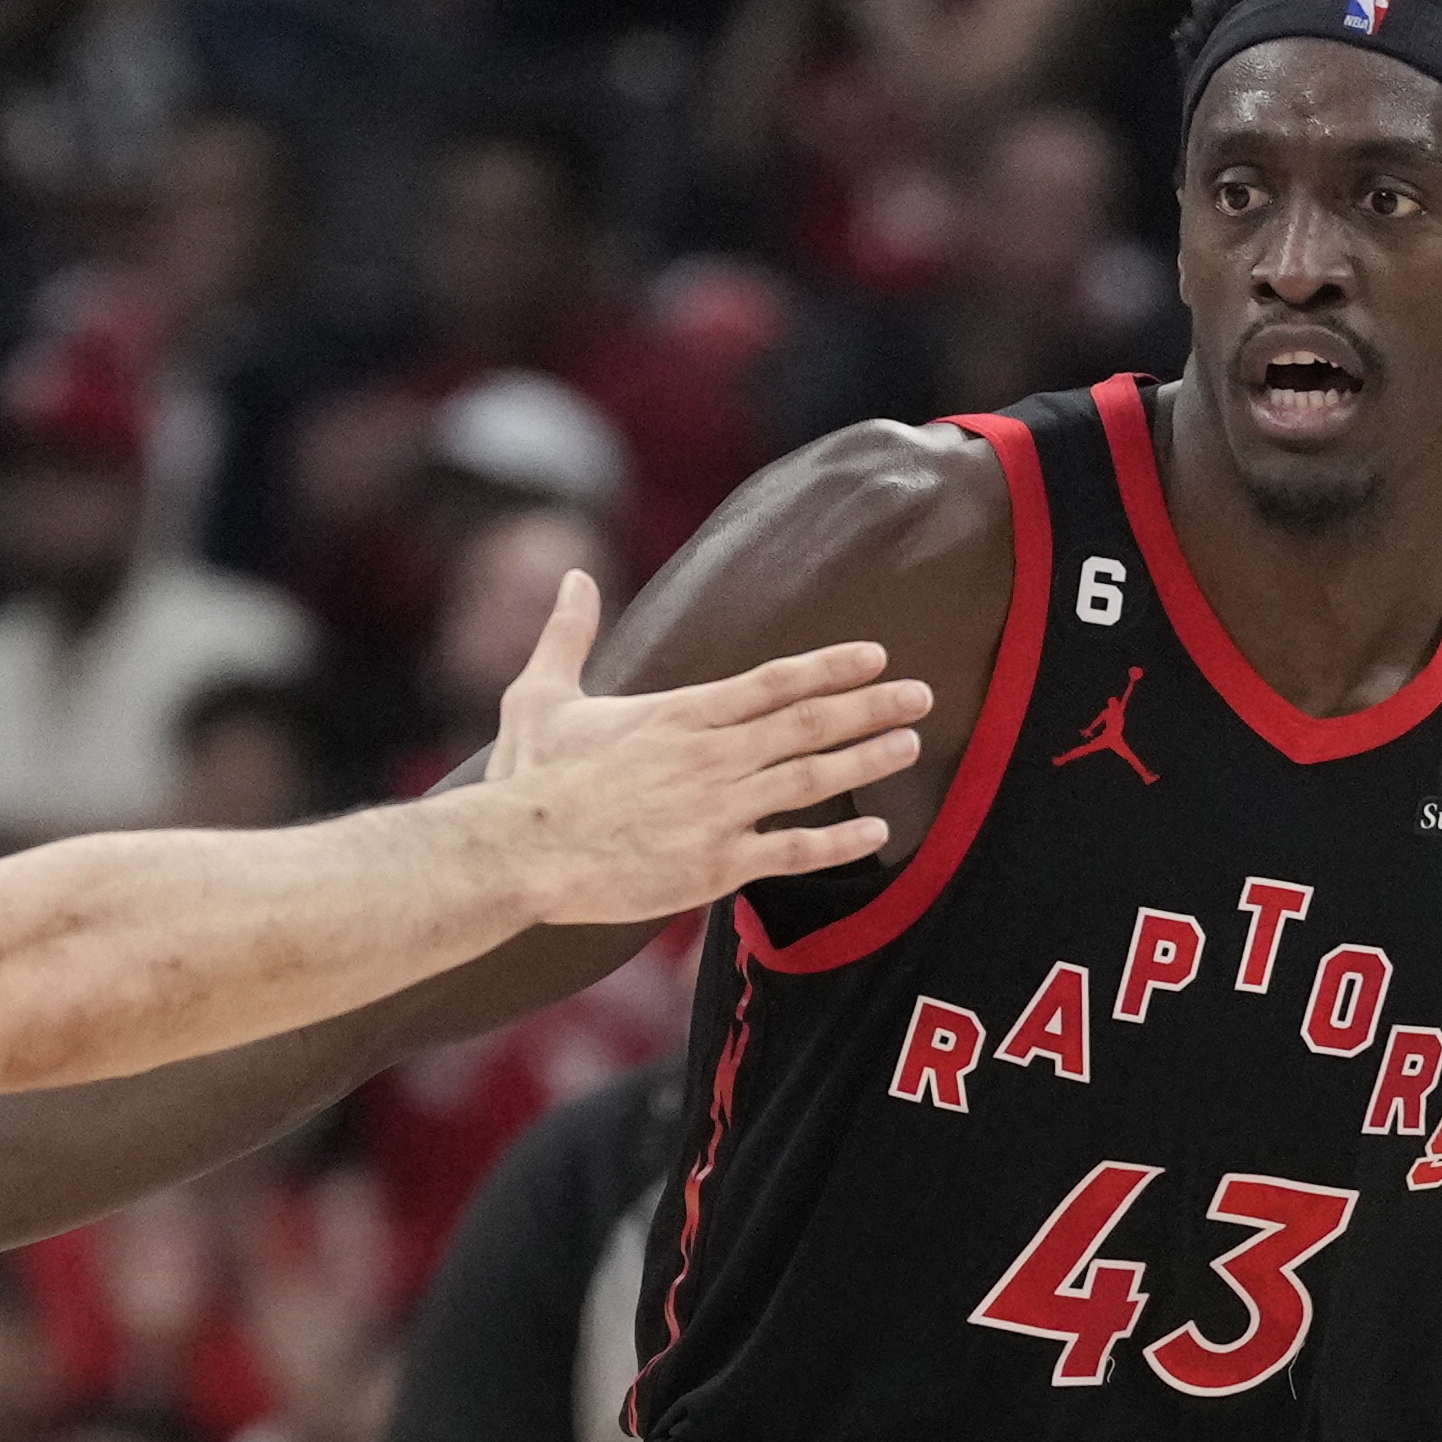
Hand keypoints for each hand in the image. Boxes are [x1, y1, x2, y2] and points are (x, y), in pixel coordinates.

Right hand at [478, 574, 927, 924]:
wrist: (519, 852)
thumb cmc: (528, 778)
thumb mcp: (542, 694)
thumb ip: (568, 634)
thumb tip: (574, 575)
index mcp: (680, 714)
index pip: (774, 681)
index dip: (830, 666)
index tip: (875, 656)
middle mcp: (711, 756)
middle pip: (808, 723)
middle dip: (870, 706)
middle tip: (921, 694)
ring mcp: (718, 811)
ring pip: (812, 779)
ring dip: (867, 760)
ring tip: (909, 744)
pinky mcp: (714, 865)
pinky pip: (792, 852)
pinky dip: (839, 844)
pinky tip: (879, 834)